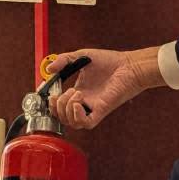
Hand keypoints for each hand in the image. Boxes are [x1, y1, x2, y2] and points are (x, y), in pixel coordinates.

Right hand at [48, 47, 164, 129]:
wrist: (129, 65)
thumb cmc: (110, 61)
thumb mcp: (81, 56)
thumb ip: (64, 60)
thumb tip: (49, 70)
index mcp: (79, 92)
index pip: (59, 106)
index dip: (51, 104)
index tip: (48, 93)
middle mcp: (84, 102)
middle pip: (62, 117)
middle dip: (57, 107)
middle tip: (63, 93)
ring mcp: (92, 107)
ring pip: (72, 123)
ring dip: (67, 108)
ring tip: (76, 93)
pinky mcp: (101, 110)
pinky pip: (86, 123)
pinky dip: (77, 115)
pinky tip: (79, 102)